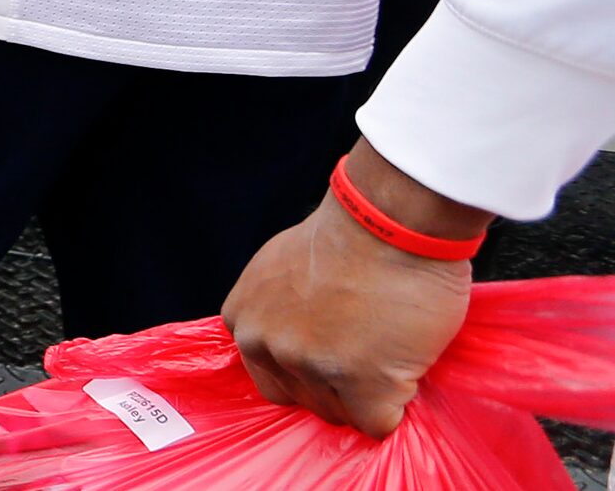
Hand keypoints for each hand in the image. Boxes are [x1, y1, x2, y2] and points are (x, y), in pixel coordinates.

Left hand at [224, 151, 479, 438]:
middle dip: (337, 384)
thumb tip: (300, 336)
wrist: (390, 224)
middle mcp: (266, 347)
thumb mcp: (282, 269)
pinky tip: (406, 366)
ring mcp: (311, 369)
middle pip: (304, 400)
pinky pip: (378, 424)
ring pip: (342, 414)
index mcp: (243, 320)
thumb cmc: (348, 236)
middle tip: (369, 347)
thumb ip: (280, 311)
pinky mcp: (362, 386)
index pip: (272, 374)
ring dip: (369, 393)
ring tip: (389, 349)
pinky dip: (397, 405)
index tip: (338, 344)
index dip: (312, 366)